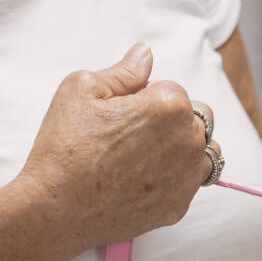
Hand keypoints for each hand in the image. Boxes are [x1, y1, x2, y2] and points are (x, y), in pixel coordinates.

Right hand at [16, 43, 215, 253]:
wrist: (57, 206)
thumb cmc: (66, 145)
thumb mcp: (83, 88)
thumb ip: (124, 70)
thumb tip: (146, 54)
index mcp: (170, 107)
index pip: (173, 89)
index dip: (147, 97)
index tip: (123, 111)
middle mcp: (189, 142)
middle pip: (198, 119)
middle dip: (173, 119)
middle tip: (135, 131)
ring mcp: (188, 178)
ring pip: (205, 152)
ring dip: (185, 148)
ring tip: (148, 154)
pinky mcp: (180, 206)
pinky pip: (191, 184)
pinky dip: (177, 178)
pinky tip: (146, 178)